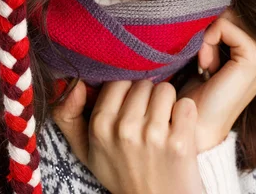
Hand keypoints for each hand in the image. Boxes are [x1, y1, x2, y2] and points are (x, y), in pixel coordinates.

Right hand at [52, 79, 202, 193]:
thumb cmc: (122, 173)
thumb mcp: (86, 150)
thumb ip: (68, 116)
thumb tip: (72, 83)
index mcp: (100, 126)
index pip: (119, 81)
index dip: (128, 93)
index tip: (131, 110)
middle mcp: (124, 129)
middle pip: (144, 83)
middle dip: (148, 97)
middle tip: (148, 120)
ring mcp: (153, 136)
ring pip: (166, 90)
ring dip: (168, 104)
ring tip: (164, 125)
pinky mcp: (180, 143)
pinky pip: (186, 105)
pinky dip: (186, 116)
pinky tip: (179, 131)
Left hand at [177, 7, 255, 152]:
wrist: (196, 118)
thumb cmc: (203, 83)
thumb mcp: (218, 45)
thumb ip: (226, 22)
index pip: (241, 5)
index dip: (218, 20)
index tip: (209, 48)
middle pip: (235, 6)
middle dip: (213, 26)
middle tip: (205, 56)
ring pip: (227, 14)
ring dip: (208, 36)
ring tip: (206, 62)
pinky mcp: (255, 56)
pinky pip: (223, 26)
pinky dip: (207, 41)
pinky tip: (207, 65)